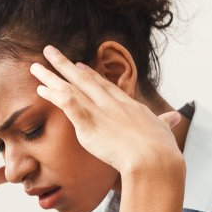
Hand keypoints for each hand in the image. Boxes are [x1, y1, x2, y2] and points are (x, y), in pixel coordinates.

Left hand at [30, 45, 182, 174]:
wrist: (154, 159)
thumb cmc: (161, 151)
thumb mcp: (164, 131)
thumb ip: (164, 123)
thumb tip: (175, 117)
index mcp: (128, 104)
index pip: (104, 85)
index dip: (90, 75)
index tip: (79, 65)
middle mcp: (112, 102)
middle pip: (84, 78)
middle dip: (65, 65)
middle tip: (50, 51)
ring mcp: (99, 111)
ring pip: (70, 87)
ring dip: (51, 76)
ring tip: (35, 67)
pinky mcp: (88, 123)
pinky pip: (67, 103)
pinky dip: (54, 95)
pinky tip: (41, 89)